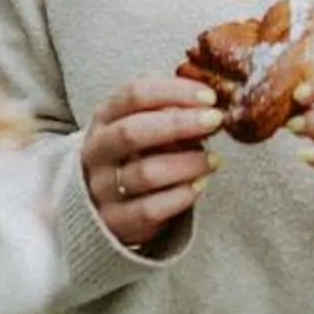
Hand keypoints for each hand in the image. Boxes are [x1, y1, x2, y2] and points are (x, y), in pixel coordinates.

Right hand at [81, 76, 223, 249]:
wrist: (100, 203)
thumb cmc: (134, 153)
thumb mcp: (141, 123)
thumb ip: (169, 111)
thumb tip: (208, 104)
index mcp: (104, 117)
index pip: (133, 94)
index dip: (173, 92)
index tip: (209, 97)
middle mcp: (98, 151)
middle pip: (132, 131)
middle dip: (179, 124)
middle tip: (215, 121)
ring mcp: (103, 188)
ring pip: (145, 173)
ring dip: (187, 164)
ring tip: (213, 160)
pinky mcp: (115, 221)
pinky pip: (149, 210)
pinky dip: (180, 196)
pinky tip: (199, 185)